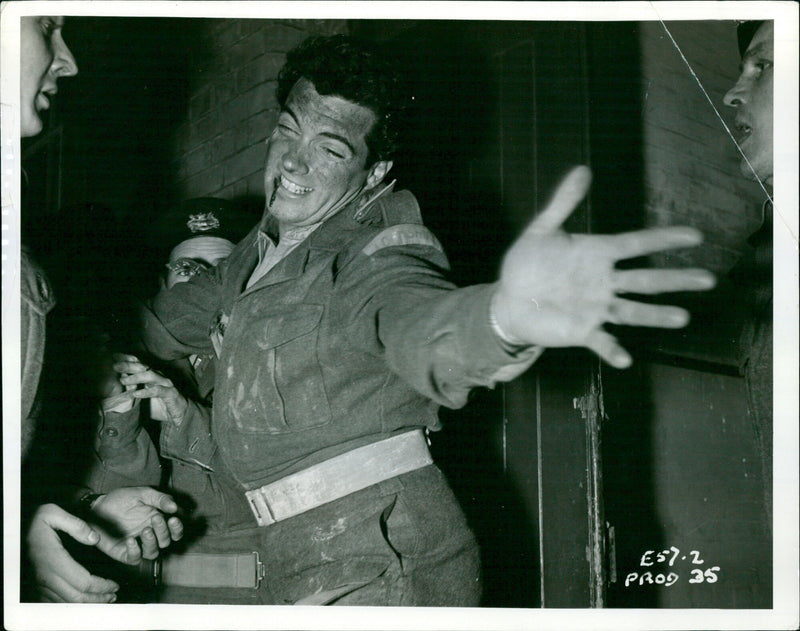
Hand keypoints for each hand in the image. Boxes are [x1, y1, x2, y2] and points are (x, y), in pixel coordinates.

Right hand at [26, 503, 118, 602]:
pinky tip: (83, 600)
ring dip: (87, 603)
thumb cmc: (32, 520)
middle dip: (98, 598)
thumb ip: (76, 525)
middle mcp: (45, 576)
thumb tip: (95, 539)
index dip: (102, 586)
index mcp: (53, 560)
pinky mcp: (36, 585)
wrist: (12, 530)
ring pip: (66, 603)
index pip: (83, 582)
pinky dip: (72, 604)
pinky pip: (54, 602)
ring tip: (103, 598)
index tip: (114, 585)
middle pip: (77, 597)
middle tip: (113, 594)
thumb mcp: (52, 513)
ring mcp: (39, 583)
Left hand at [91, 487, 183, 560]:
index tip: (173, 518)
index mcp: (158, 521)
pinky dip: (135, 551)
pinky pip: (134, 558)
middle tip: (156, 518)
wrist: (98, 506)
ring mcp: (137, 545)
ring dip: (152, 542)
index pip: (174, 531)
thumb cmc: (121, 499)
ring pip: (152, 553)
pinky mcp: (123, 553)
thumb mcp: (142, 494)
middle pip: (165, 542)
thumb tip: (175, 507)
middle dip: (164, 531)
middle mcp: (150, 535)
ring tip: (145, 530)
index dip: (177, 528)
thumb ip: (159, 499)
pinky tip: (130, 540)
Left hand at [112, 354, 187, 423]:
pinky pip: (158, 391)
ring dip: (136, 377)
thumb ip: (134, 388)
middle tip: (115, 366)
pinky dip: (146, 392)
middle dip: (129, 365)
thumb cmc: (161, 405)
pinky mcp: (171, 394)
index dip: (128, 359)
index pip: (140, 364)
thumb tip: (120, 382)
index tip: (114, 357)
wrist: (180, 415)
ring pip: (151, 376)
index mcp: (153, 376)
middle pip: (143, 367)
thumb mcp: (144, 396)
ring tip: (123, 380)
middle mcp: (159, 377)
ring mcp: (166, 384)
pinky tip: (136, 394)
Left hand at [492, 166, 715, 367]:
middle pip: (646, 279)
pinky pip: (601, 341)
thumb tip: (583, 170)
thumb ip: (563, 202)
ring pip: (632, 311)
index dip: (664, 239)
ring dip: (656, 315)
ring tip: (683, 317)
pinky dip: (612, 350)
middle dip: (676, 279)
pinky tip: (625, 359)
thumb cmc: (527, 264)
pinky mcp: (581, 330)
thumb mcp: (542, 230)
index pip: (636, 244)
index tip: (695, 236)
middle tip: (709, 280)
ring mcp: (595, 307)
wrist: (508, 299)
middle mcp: (603, 282)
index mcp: (597, 254)